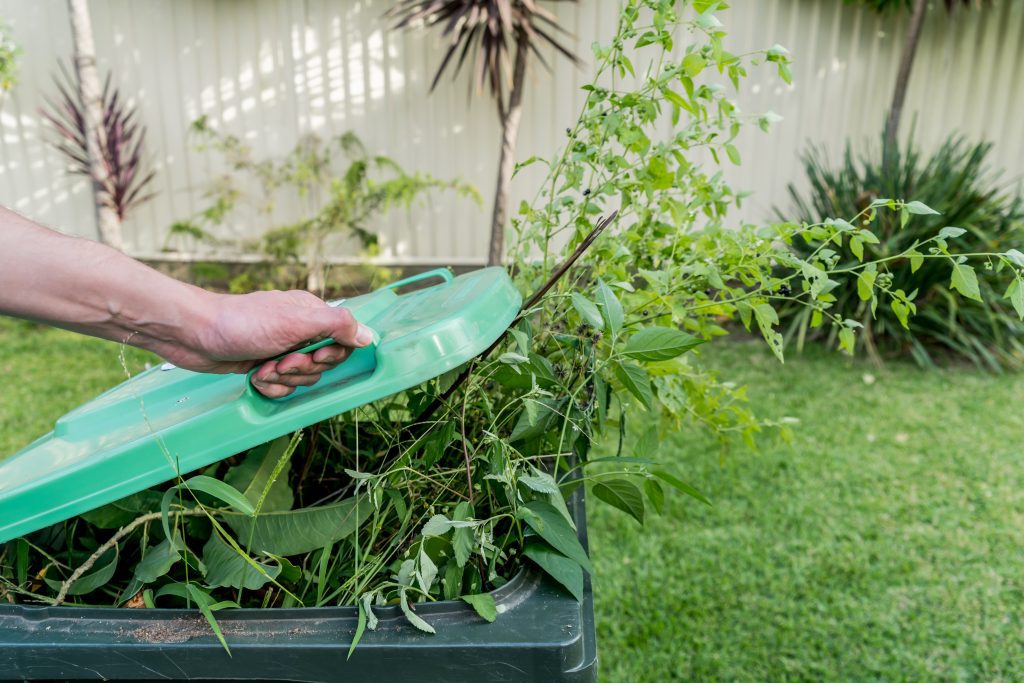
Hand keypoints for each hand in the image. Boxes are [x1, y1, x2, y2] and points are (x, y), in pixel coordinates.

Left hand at [153, 289, 373, 397]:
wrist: (194, 334)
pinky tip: (254, 377)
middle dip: (301, 369)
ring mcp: (280, 350)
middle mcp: (299, 331)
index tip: (313, 355)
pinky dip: (269, 387)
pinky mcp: (263, 366)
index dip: (331, 355)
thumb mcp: (297, 321)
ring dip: (283, 379)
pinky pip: (281, 387)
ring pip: (302, 379)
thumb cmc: (244, 323)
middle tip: (280, 361)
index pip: (342, 341)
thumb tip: (368, 336)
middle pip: (323, 365)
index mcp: (311, 314)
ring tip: (262, 368)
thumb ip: (337, 325)